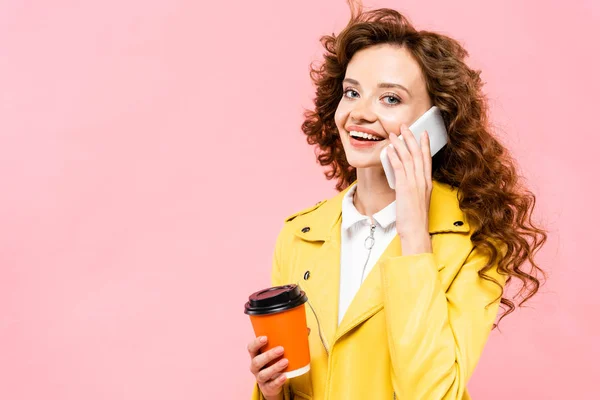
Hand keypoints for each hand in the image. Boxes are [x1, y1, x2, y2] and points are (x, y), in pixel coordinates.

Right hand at [248, 336, 288, 398]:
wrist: (272, 384)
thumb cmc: (274, 362)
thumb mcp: (278, 353)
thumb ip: (289, 341)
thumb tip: (306, 330)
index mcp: (256, 355)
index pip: (251, 348)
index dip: (256, 343)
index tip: (265, 338)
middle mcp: (255, 367)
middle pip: (257, 361)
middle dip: (268, 355)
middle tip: (281, 349)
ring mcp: (260, 378)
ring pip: (263, 374)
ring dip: (274, 367)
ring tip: (286, 362)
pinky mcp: (267, 387)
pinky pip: (271, 385)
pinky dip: (278, 381)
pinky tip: (285, 376)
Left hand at [386, 124, 432, 254]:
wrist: (416, 230)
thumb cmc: (415, 220)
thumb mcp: (418, 201)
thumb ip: (414, 189)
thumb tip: (406, 183)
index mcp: (427, 183)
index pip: (427, 159)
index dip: (425, 145)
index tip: (423, 133)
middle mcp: (423, 180)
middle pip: (418, 154)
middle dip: (411, 138)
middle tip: (405, 126)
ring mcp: (414, 183)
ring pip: (408, 157)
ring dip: (400, 143)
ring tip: (393, 133)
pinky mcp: (405, 187)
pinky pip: (399, 167)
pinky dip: (394, 156)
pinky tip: (389, 148)